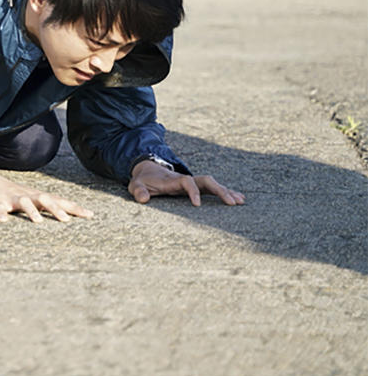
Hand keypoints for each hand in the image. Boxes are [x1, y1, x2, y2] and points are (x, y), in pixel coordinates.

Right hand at [0, 170, 93, 222]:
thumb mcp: (30, 198)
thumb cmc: (11, 194)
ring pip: (23, 203)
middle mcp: (27, 196)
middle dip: (55, 209)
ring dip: (31, 211)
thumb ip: (46, 205)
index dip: (74, 207)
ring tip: (38, 221)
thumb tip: (69, 214)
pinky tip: (3, 220)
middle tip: (67, 220)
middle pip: (44, 199)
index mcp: (36, 196)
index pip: (59, 200)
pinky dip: (1, 213)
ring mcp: (11, 198)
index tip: (90, 215)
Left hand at [128, 160, 244, 205]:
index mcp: (173, 179)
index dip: (192, 191)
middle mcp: (186, 179)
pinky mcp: (196, 187)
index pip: (187, 182)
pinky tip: (239, 199)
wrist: (147, 170)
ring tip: (241, 201)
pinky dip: (226, 192)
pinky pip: (213, 189)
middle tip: (232, 203)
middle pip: (206, 180)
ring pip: (212, 184)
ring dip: (226, 191)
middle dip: (219, 190)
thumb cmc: (143, 180)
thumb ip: (138, 191)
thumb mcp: (136, 185)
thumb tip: (143, 199)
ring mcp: (192, 183)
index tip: (197, 204)